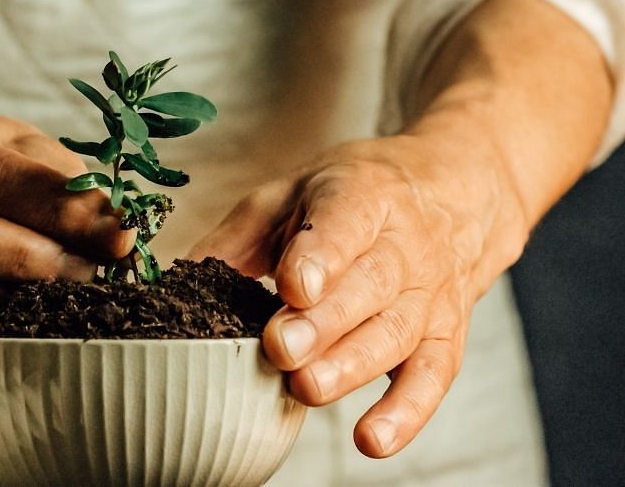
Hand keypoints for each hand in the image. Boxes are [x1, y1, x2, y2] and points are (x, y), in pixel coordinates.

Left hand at [190, 135, 527, 457]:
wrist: (453, 192)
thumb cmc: (358, 194)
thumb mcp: (294, 192)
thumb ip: (238, 235)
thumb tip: (177, 279)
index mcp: (363, 195)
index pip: (346, 222)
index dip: (320, 256)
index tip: (292, 287)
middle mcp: (405, 243)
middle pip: (370, 285)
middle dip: (324, 322)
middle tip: (280, 349)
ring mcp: (429, 292)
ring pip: (396, 332)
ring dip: (352, 367)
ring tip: (307, 389)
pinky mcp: (445, 335)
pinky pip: (433, 376)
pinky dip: (407, 412)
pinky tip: (373, 439)